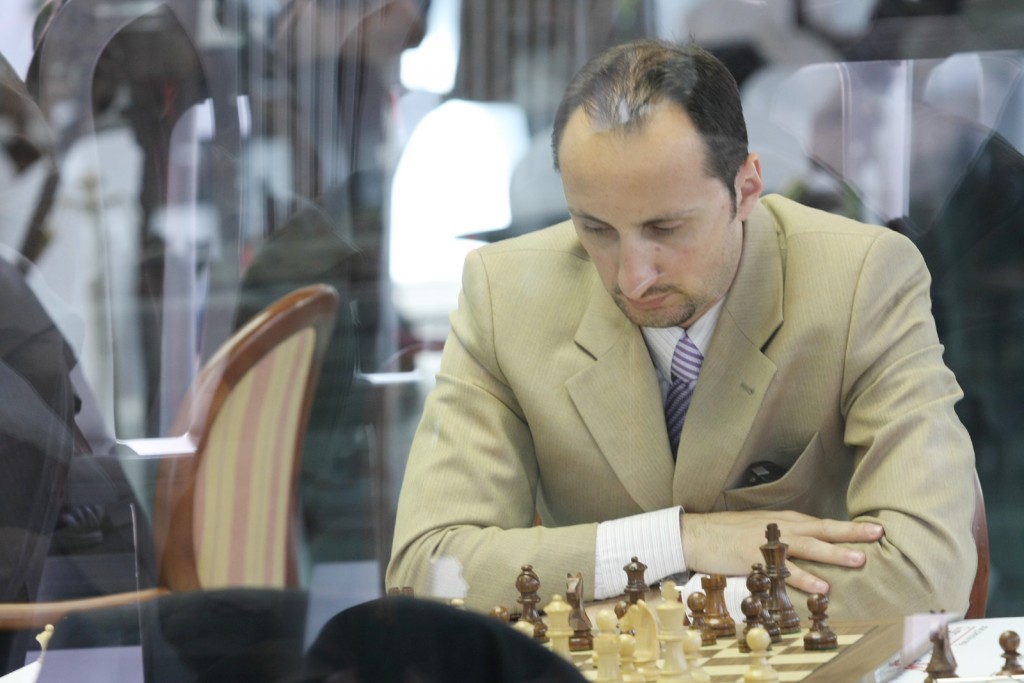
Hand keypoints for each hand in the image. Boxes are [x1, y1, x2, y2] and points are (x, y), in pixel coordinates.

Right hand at [679, 510, 883, 594]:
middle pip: (822, 529)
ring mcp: (769, 542)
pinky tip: (822, 585)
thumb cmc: (725, 532)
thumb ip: (783, 533)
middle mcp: (781, 528)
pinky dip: (805, 577)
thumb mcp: (759, 526)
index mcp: (783, 520)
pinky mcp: (756, 558)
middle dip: (851, 532)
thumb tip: (806, 543)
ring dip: (835, 552)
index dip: (847, 526)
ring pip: (809, 546)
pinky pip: (785, 570)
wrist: (695, 533)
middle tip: (878, 534)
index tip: (872, 528)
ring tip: (859, 560)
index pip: (821, 523)